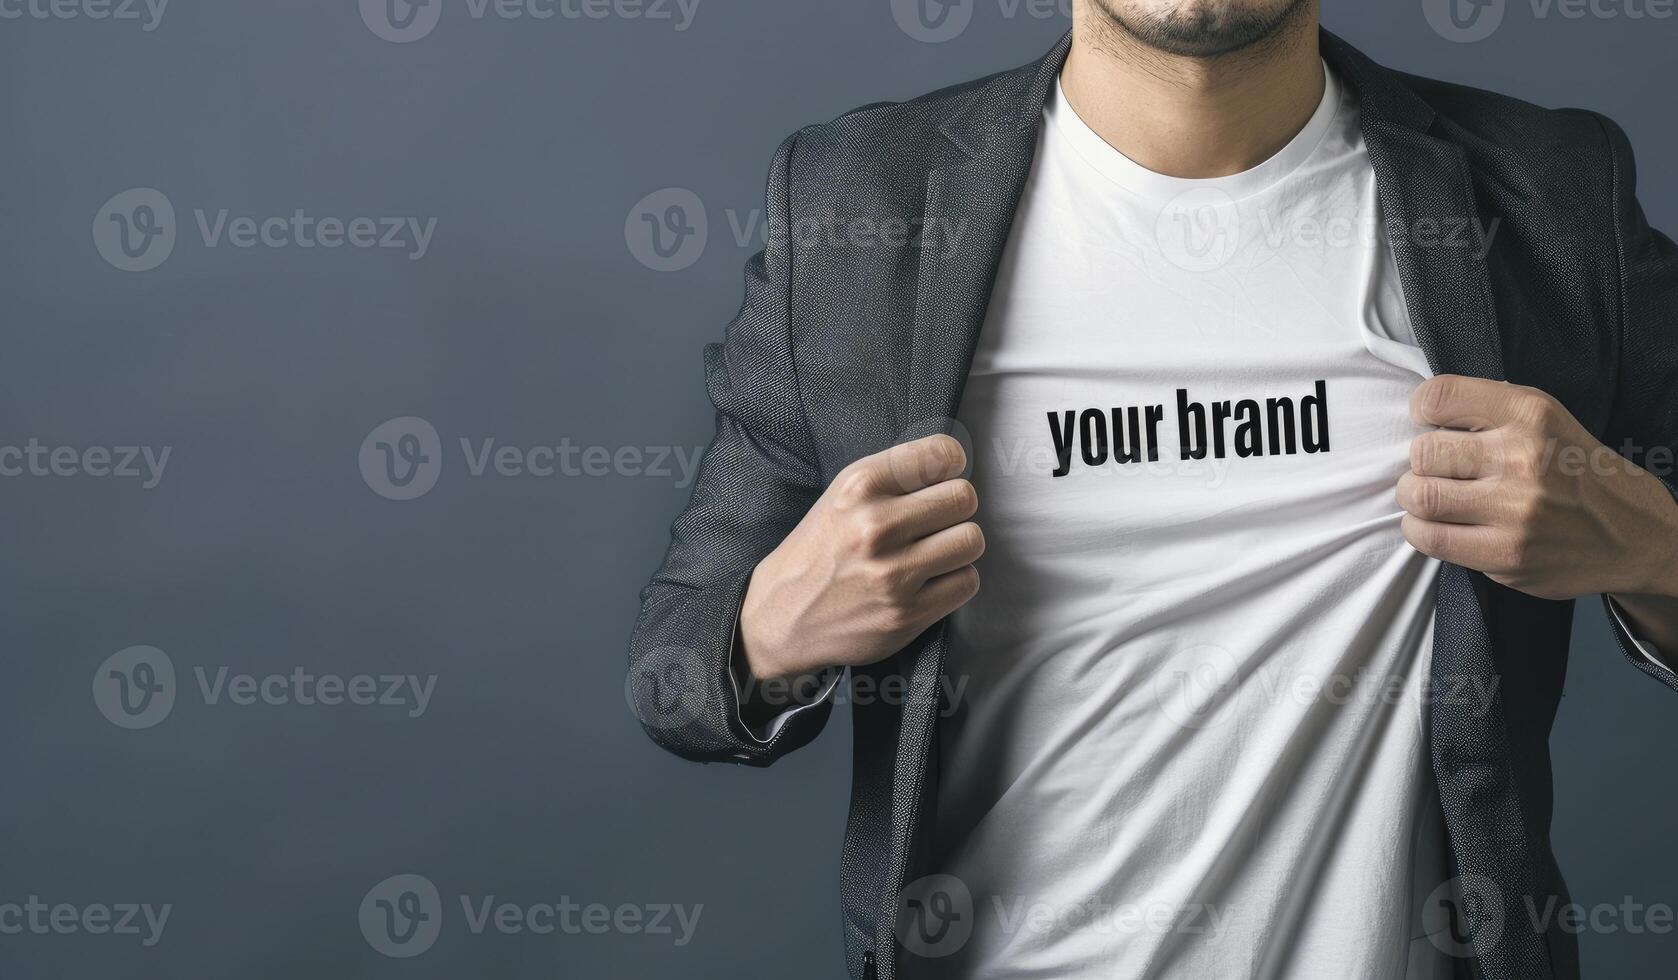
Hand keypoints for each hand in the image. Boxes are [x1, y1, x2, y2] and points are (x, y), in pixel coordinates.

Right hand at [738, 434, 983, 683]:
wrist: (782, 615)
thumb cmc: (819, 550)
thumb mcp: (843, 495)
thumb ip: (894, 476)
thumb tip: (953, 463)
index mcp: (860, 486)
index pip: (942, 454)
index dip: (949, 467)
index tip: (939, 480)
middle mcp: (876, 525)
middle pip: (964, 498)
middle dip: (954, 509)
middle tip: (935, 522)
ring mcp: (893, 572)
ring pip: (971, 540)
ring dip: (958, 546)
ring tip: (933, 552)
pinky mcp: (907, 613)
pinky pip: (966, 581)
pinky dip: (954, 580)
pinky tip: (928, 580)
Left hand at [1397, 375, 1677, 601]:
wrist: (1635, 534)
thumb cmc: (1575, 470)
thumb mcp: (1546, 420)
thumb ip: (1489, 410)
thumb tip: (1422, 414)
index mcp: (1531, 414)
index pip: (1440, 396)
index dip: (1422, 410)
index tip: (1428, 422)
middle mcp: (1523, 458)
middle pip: (1423, 452)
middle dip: (1419, 463)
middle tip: (1433, 471)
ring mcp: (1515, 510)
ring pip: (1420, 496)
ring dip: (1414, 498)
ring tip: (1430, 498)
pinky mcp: (1506, 554)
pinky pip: (1430, 539)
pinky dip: (1420, 530)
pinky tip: (1435, 525)